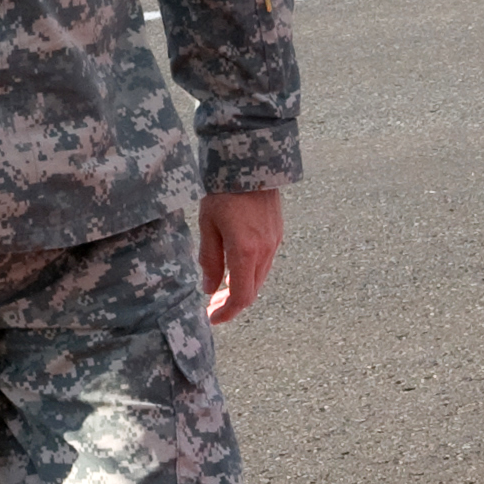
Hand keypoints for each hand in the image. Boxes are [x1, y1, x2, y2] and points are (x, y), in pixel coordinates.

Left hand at [198, 188, 283, 323]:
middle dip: (231, 303)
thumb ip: (209, 259)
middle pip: (252, 290)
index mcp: (246, 251)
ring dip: (241, 288)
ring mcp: (274, 242)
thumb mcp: (207, 225)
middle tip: (211, 308)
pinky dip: (249, 274)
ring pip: (259, 277)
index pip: (242, 296)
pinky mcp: (277, 234)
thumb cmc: (223, 193)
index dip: (227, 312)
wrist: (251, 164)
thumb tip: (209, 288)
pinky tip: (234, 271)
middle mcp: (265, 251)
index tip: (212, 319)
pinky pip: (264, 263)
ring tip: (219, 292)